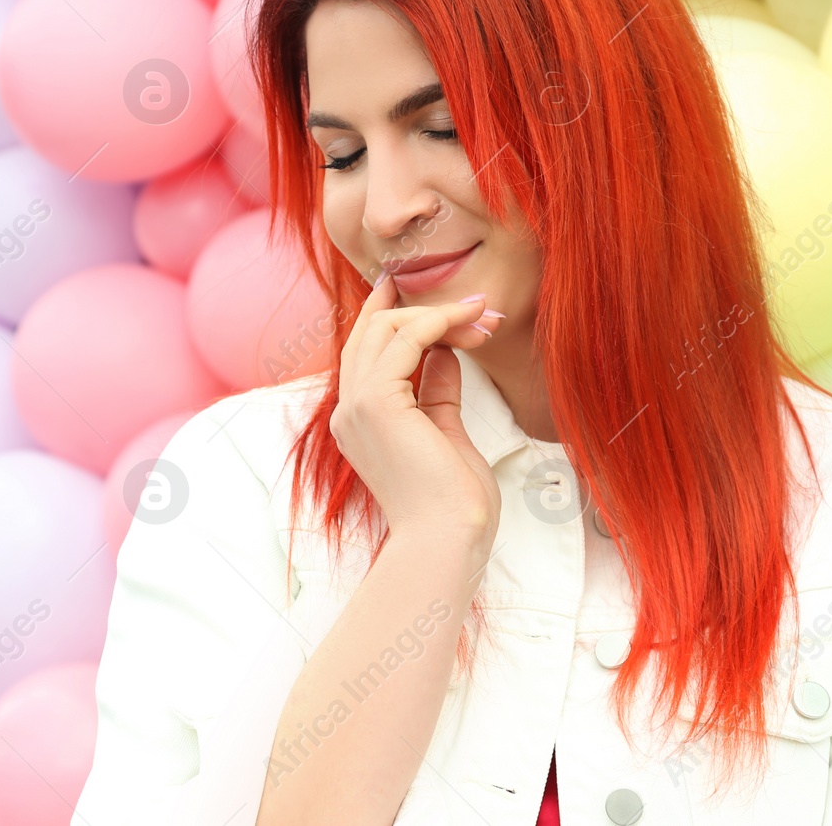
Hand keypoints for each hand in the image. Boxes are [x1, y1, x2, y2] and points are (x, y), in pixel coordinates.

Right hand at [328, 270, 503, 546]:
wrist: (448, 538)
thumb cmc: (453, 502)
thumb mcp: (446, 433)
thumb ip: (438, 392)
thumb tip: (446, 355)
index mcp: (359, 421)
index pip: (367, 351)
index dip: (392, 314)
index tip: (428, 293)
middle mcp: (349, 410)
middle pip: (371, 332)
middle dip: (422, 308)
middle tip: (476, 305)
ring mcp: (357, 405)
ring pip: (385, 327)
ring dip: (437, 313)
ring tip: (482, 314)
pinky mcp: (376, 402)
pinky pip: (406, 339)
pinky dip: (439, 322)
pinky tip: (470, 322)